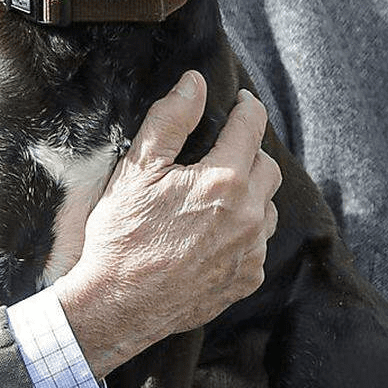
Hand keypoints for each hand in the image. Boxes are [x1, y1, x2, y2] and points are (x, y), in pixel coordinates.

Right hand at [53, 70, 281, 376]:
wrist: (119, 304)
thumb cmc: (123, 234)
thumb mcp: (137, 168)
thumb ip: (171, 119)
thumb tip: (194, 83)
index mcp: (224, 180)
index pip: (251, 127)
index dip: (247, 107)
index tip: (241, 100)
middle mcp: (248, 215)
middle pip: (268, 166)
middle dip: (249, 151)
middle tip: (222, 149)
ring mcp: (251, 251)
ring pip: (267, 208)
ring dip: (250, 193)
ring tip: (216, 194)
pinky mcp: (246, 280)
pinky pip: (257, 244)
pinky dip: (243, 231)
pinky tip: (212, 233)